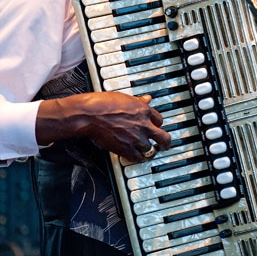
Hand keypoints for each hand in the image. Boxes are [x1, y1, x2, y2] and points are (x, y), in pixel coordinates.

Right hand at [37, 91, 171, 161]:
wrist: (90, 114)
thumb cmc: (103, 103)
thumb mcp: (124, 98)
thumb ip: (138, 101)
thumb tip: (147, 98)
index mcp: (143, 110)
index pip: (159, 119)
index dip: (158, 124)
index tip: (156, 127)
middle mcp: (143, 125)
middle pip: (163, 138)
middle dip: (165, 143)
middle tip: (165, 145)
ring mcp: (135, 138)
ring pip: (150, 149)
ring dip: (148, 151)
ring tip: (147, 152)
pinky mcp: (126, 148)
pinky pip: (137, 157)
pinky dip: (137, 158)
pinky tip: (135, 157)